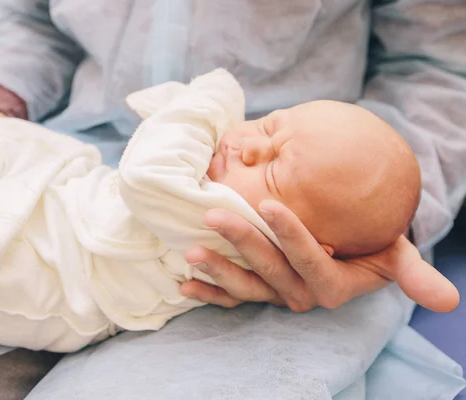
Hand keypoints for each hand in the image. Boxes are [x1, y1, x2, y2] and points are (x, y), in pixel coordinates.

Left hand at [181, 200, 459, 312]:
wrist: (347, 255)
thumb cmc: (369, 245)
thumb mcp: (392, 253)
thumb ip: (410, 272)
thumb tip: (451, 302)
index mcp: (333, 285)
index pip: (310, 260)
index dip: (291, 235)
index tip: (268, 204)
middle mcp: (302, 294)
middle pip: (271, 269)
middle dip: (243, 243)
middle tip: (213, 214)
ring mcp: (276, 295)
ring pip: (247, 286)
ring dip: (219, 271)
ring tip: (193, 252)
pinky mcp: (258, 294)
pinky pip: (230, 298)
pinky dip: (208, 292)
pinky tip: (186, 282)